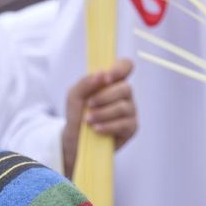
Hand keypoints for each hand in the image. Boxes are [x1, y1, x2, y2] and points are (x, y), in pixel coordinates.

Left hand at [62, 58, 137, 176]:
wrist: (75, 139)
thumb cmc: (77, 114)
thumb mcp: (74, 96)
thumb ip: (85, 82)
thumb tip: (102, 74)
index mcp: (113, 82)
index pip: (125, 66)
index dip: (120, 69)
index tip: (106, 78)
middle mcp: (125, 95)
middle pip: (126, 88)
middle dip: (104, 97)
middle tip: (89, 105)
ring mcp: (130, 111)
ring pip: (124, 107)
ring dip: (103, 113)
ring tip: (89, 120)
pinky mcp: (131, 128)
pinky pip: (124, 124)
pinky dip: (108, 126)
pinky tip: (97, 129)